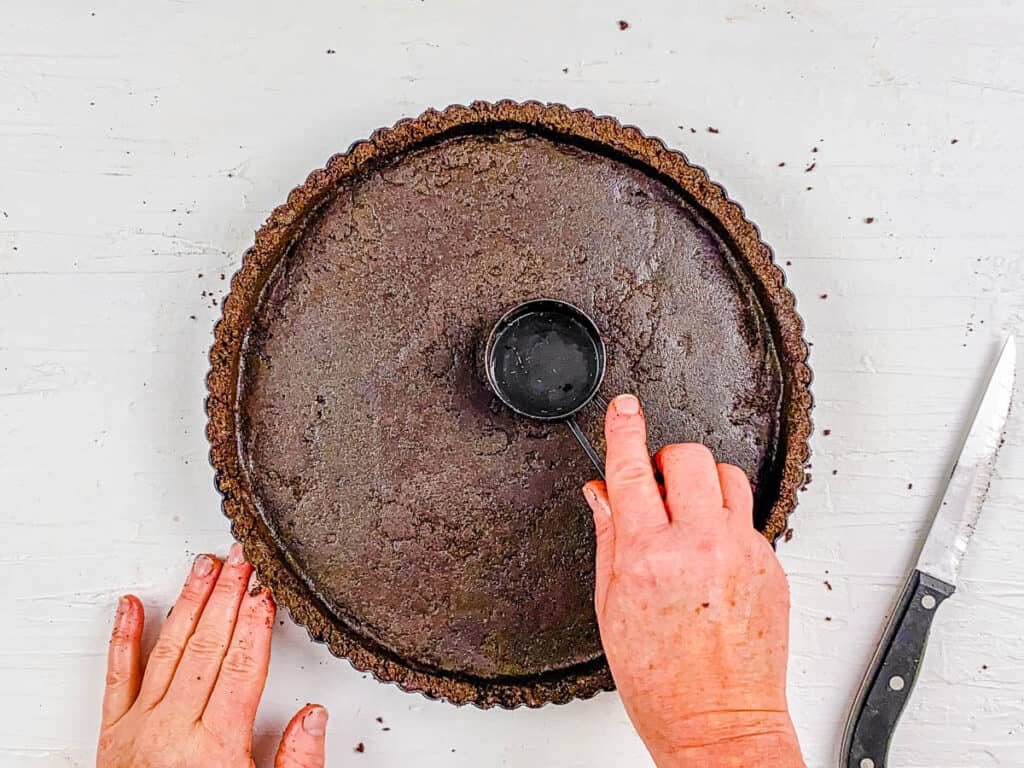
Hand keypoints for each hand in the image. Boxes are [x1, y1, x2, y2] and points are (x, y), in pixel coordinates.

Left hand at [98, 543, 327, 767]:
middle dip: (227, 594)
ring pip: (168, 649)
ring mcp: (139, 729)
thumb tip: (314, 715)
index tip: (266, 588)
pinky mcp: (112, 736)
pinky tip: (129, 606)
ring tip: (203, 566)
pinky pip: (118, 677)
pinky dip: (123, 638)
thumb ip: (296, 763)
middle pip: (208, 645)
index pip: (242, 665)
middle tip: (241, 556)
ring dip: (189, 602)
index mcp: (216, 746)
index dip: (256, 621)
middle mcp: (174, 730)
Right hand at [583, 395, 803, 767]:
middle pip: (690, 459)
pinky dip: (727, 522)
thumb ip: (610, 537)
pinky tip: (712, 558)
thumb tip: (603, 492)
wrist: (719, 721)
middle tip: (659, 490)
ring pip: (728, 477)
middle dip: (669, 463)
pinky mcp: (771, 564)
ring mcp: (742, 552)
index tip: (624, 409)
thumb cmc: (661, 680)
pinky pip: (749, 517)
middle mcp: (699, 545)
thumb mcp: (612, 607)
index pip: (634, 470)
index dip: (626, 430)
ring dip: (703, 486)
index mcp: (649, 556)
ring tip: (690, 518)